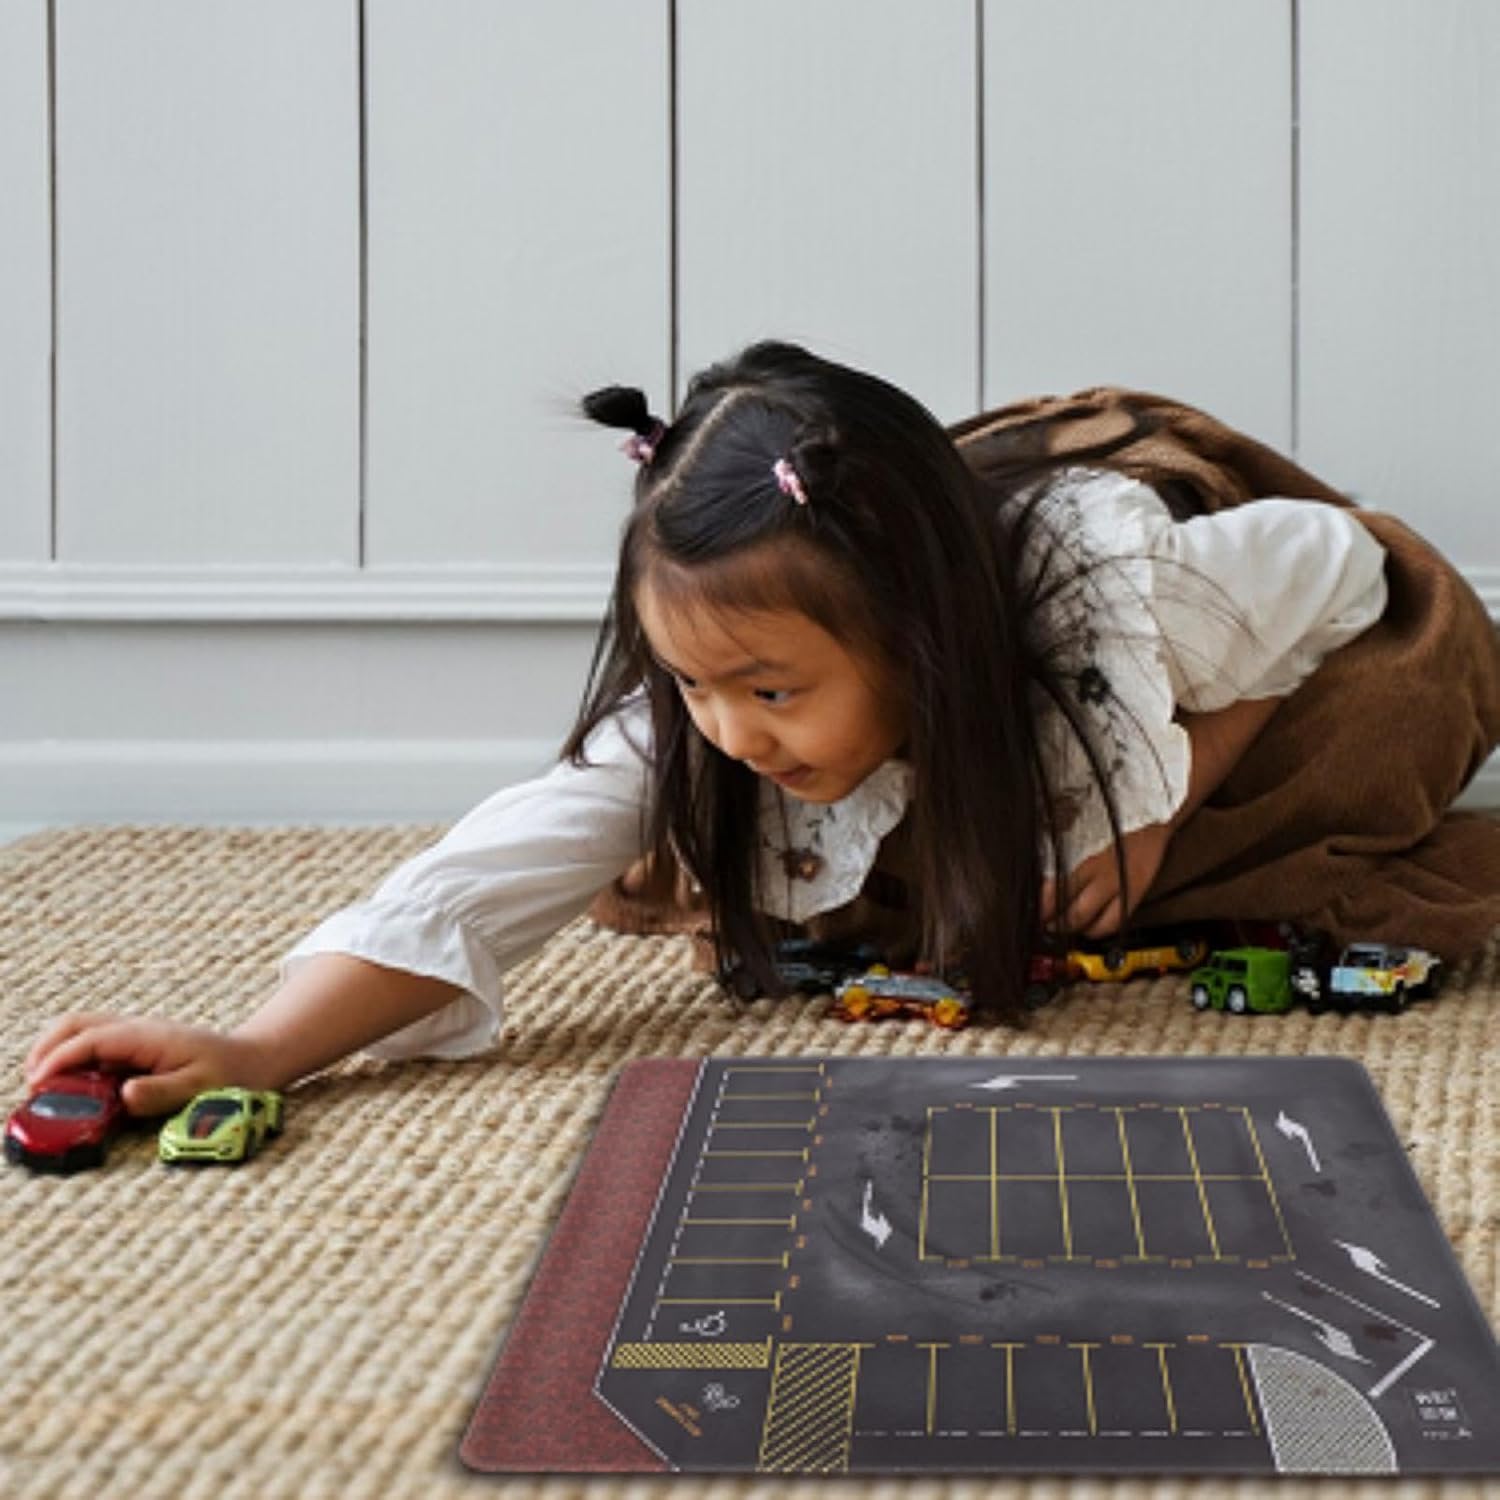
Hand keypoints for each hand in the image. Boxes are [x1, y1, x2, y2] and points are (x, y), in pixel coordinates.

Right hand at [24, 1014, 269, 1117]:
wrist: (253, 1060)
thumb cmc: (232, 1075)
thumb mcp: (201, 1088)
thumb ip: (162, 1093)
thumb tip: (125, 1095)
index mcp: (148, 1036)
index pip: (91, 1039)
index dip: (59, 1060)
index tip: (37, 1085)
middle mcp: (137, 1029)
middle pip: (76, 1023)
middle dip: (46, 1049)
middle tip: (32, 1086)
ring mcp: (135, 1034)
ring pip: (82, 1029)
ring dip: (55, 1050)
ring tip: (42, 1086)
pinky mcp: (136, 1045)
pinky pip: (94, 1043)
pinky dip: (72, 1056)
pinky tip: (68, 1084)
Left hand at [1040, 822, 1171, 938]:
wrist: (1152, 815)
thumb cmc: (1114, 818)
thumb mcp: (1083, 829)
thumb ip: (1065, 851)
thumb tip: (1045, 871)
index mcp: (1086, 857)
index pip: (1059, 889)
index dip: (1045, 905)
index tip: (1035, 911)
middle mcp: (1105, 876)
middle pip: (1076, 912)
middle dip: (1057, 924)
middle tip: (1046, 925)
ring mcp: (1123, 888)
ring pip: (1098, 924)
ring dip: (1079, 930)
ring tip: (1066, 929)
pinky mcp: (1137, 894)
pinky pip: (1118, 921)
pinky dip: (1102, 929)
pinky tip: (1092, 927)